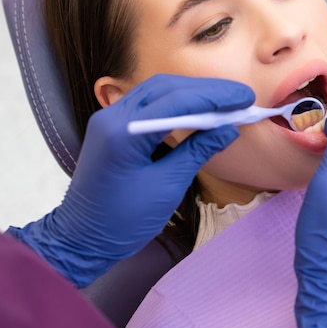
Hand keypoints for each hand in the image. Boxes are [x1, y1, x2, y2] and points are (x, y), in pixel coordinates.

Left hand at [7, 75, 254, 286]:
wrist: (81, 239)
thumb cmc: (123, 221)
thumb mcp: (167, 187)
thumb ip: (197, 151)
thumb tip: (229, 129)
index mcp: (124, 132)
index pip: (177, 100)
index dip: (215, 97)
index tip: (245, 99)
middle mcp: (112, 116)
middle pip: (166, 88)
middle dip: (206, 91)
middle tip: (241, 98)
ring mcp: (109, 118)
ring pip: (157, 91)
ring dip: (192, 93)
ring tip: (225, 102)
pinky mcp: (112, 126)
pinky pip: (148, 104)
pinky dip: (176, 103)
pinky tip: (198, 110)